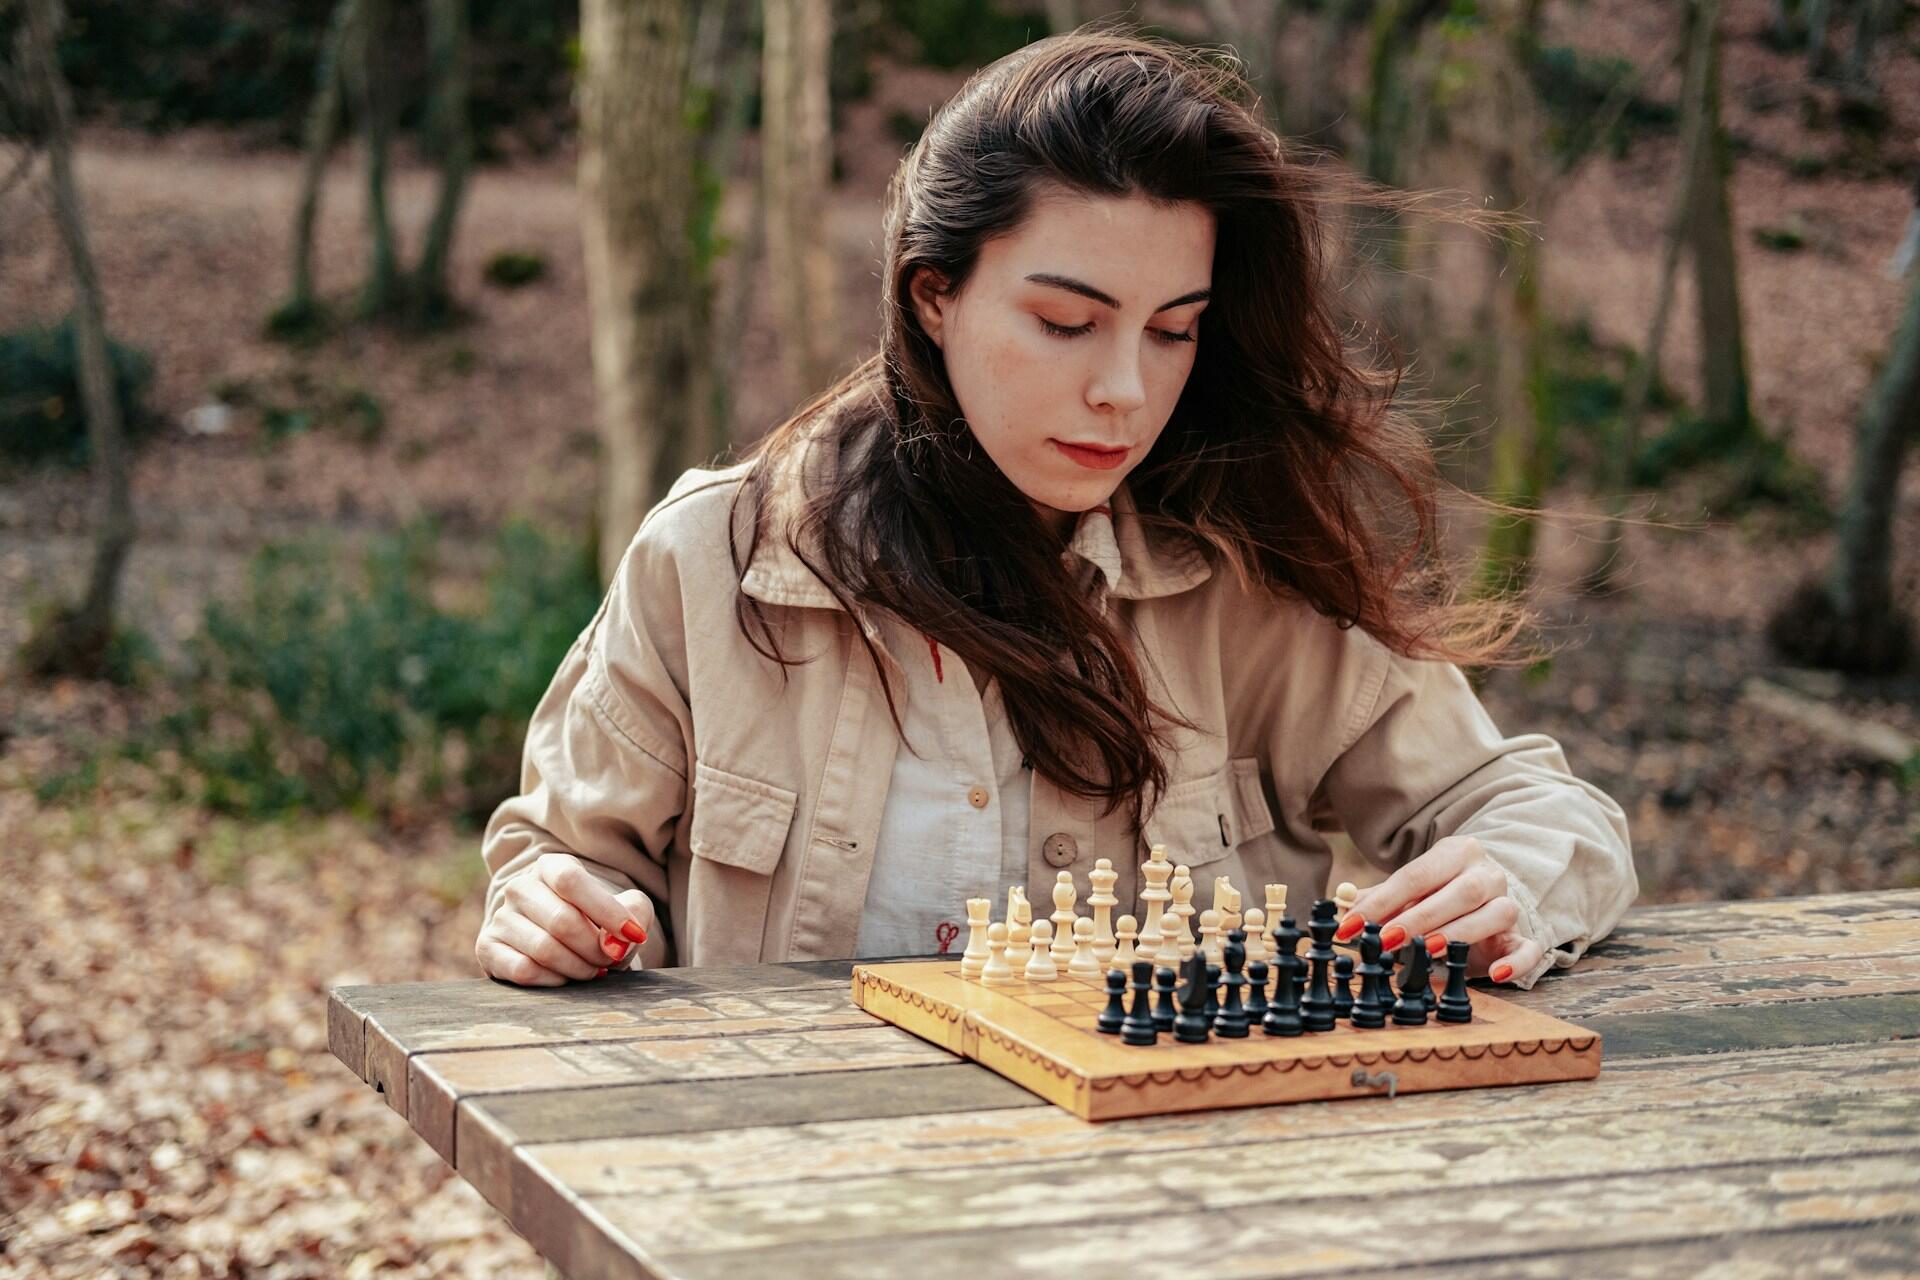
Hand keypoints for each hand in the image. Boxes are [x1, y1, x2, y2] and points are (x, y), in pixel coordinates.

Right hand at [475, 853, 657, 986]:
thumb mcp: (626, 908)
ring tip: (592, 970)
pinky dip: (554, 980)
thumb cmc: (597, 921)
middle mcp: (520, 887)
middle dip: (595, 948)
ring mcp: (501, 918)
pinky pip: (523, 970)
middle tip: (610, 960)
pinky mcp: (488, 948)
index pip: (572, 882)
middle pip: (562, 921)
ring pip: (544, 949)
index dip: (606, 911)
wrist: (560, 939)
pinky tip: (566, 978)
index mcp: (551, 867)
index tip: (633, 935)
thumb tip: (615, 943)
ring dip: (578, 968)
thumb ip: (635, 914)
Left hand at [1333, 836, 1540, 983]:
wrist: (1485, 897)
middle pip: (1460, 892)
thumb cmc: (1436, 894)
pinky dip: (1517, 963)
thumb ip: (1378, 900)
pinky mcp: (1523, 935)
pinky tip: (1496, 976)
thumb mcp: (1408, 892)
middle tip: (1386, 939)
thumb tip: (1340, 909)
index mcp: (1455, 853)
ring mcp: (1510, 903)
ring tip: (1429, 950)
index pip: (1417, 875)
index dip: (1382, 901)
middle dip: (1419, 917)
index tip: (1351, 924)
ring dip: (1459, 933)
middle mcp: (1487, 874)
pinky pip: (1529, 948)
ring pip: (1495, 914)